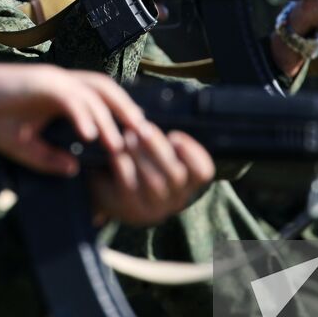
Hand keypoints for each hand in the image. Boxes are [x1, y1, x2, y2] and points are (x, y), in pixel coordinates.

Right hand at [0, 64, 137, 175]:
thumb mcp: (25, 148)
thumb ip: (50, 158)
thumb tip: (74, 170)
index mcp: (60, 92)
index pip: (98, 97)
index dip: (118, 113)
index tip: (132, 137)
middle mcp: (60, 81)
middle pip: (105, 89)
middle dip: (126, 110)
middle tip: (143, 135)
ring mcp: (51, 79)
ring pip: (92, 94)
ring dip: (109, 118)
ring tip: (119, 144)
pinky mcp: (40, 82)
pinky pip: (69, 98)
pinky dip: (82, 116)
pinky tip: (90, 136)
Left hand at [88, 127, 213, 226]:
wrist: (114, 198)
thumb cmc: (142, 166)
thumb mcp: (159, 156)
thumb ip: (166, 141)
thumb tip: (168, 106)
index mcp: (189, 183)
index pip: (203, 172)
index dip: (193, 153)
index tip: (175, 135)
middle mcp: (177, 198)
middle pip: (176, 175)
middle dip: (159, 148)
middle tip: (144, 127)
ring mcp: (155, 208)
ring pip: (153, 181)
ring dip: (140, 155)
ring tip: (128, 135)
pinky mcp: (133, 210)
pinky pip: (129, 187)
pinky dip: (123, 167)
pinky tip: (115, 152)